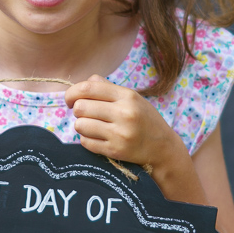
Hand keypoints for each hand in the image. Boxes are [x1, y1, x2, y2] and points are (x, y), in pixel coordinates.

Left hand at [65, 76, 186, 172]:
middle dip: (77, 110)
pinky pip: (85, 142)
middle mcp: (124, 114)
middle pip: (80, 107)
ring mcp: (119, 134)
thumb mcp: (133, 98)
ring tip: (92, 126)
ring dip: (81, 125)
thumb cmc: (144, 119)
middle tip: (85, 114)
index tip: (70, 99)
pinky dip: (86, 139)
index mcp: (127, 96)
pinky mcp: (115, 151)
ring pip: (80, 125)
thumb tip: (85, 81)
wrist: (163, 148)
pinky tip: (97, 137)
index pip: (88, 88)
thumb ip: (108, 88)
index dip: (72, 92)